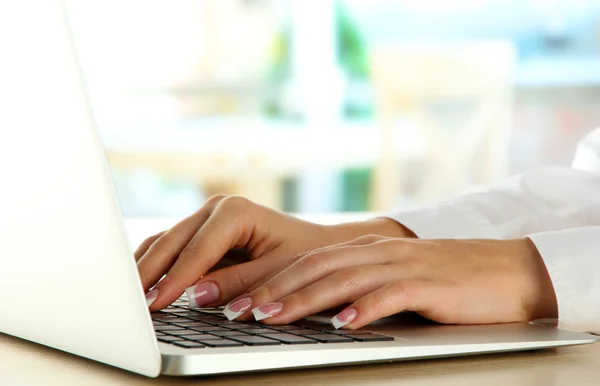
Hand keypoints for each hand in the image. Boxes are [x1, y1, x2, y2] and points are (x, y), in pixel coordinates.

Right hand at [136, 195, 410, 310]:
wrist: (318, 245)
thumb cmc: (305, 256)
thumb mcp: (276, 272)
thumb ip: (236, 283)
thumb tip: (195, 294)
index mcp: (236, 212)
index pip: (197, 250)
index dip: (174, 279)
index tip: (154, 304)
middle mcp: (217, 207)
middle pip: (172, 242)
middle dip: (150, 272)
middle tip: (129, 302)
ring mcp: (206, 216)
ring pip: (165, 240)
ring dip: (146, 266)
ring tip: (127, 295)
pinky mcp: (202, 229)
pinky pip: (171, 245)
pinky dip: (155, 262)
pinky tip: (142, 282)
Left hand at [229, 236, 557, 328]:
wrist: (507, 271)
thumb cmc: (446, 281)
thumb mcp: (393, 278)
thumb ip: (357, 286)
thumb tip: (318, 311)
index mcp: (364, 250)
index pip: (305, 261)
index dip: (266, 278)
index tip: (233, 298)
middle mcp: (376, 251)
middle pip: (313, 266)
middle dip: (270, 287)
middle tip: (234, 308)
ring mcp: (402, 265)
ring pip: (342, 279)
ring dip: (302, 299)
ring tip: (270, 316)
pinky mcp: (429, 283)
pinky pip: (390, 295)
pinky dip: (363, 309)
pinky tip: (342, 324)